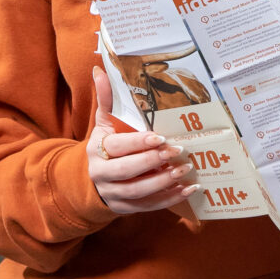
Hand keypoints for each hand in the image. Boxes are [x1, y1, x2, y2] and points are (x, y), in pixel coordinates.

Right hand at [87, 66, 191, 214]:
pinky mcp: (123, 209)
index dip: (138, 143)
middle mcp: (101, 173)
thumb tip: (100, 69)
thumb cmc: (106, 145)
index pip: (116, 147)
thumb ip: (106, 98)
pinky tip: (187, 190)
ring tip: (185, 171)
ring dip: (164, 182)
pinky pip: (147, 207)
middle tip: (177, 152)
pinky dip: (169, 200)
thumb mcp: (104, 122)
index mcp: (97, 149)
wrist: (92, 180)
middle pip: (127, 170)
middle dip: (153, 162)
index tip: (159, 138)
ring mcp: (112, 193)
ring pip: (138, 192)